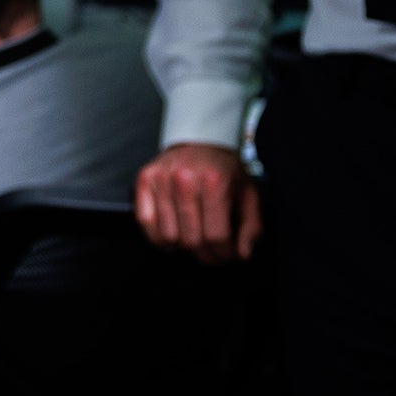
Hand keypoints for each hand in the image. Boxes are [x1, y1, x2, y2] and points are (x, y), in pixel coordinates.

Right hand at [135, 142, 259, 263]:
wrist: (200, 139)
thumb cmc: (224, 171)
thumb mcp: (248, 194)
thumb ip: (251, 226)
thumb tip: (241, 254)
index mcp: (215, 182)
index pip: (216, 236)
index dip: (222, 254)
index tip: (225, 256)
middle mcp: (186, 179)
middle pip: (192, 239)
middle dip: (204, 255)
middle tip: (210, 254)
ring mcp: (162, 179)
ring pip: (168, 236)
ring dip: (181, 247)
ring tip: (191, 242)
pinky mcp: (144, 179)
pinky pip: (145, 223)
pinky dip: (157, 237)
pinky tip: (170, 236)